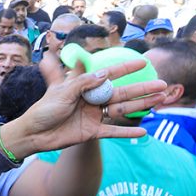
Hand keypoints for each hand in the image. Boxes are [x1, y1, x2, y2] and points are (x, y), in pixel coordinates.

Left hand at [0, 56, 166, 159]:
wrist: (32, 133)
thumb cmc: (43, 109)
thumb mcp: (61, 92)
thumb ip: (82, 82)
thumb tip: (104, 73)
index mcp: (84, 86)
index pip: (108, 75)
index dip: (125, 69)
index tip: (142, 62)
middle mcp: (92, 100)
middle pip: (121, 93)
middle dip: (141, 88)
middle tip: (162, 84)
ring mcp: (93, 116)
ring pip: (121, 109)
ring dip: (140, 106)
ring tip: (160, 100)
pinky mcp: (92, 132)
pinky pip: (112, 131)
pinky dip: (126, 132)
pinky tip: (143, 131)